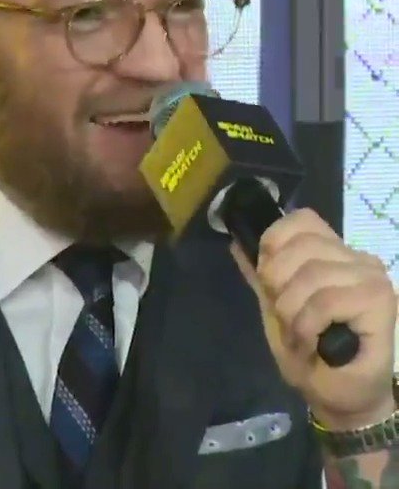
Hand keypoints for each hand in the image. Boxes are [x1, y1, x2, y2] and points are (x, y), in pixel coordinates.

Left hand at [230, 208, 397, 430]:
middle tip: (285, 316)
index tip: (269, 279)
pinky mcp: (380, 301)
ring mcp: (372, 278)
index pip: (302, 220)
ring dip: (292, 313)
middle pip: (300, 247)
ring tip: (300, 335)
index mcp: (334, 253)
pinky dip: (307, 326)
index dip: (275, 244)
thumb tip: (236, 240)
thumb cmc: (311, 350)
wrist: (338, 397)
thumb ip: (260, 274)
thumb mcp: (275, 306)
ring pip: (311, 276)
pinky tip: (312, 343)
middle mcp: (358, 258)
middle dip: (277, 285)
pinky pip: (325, 301)